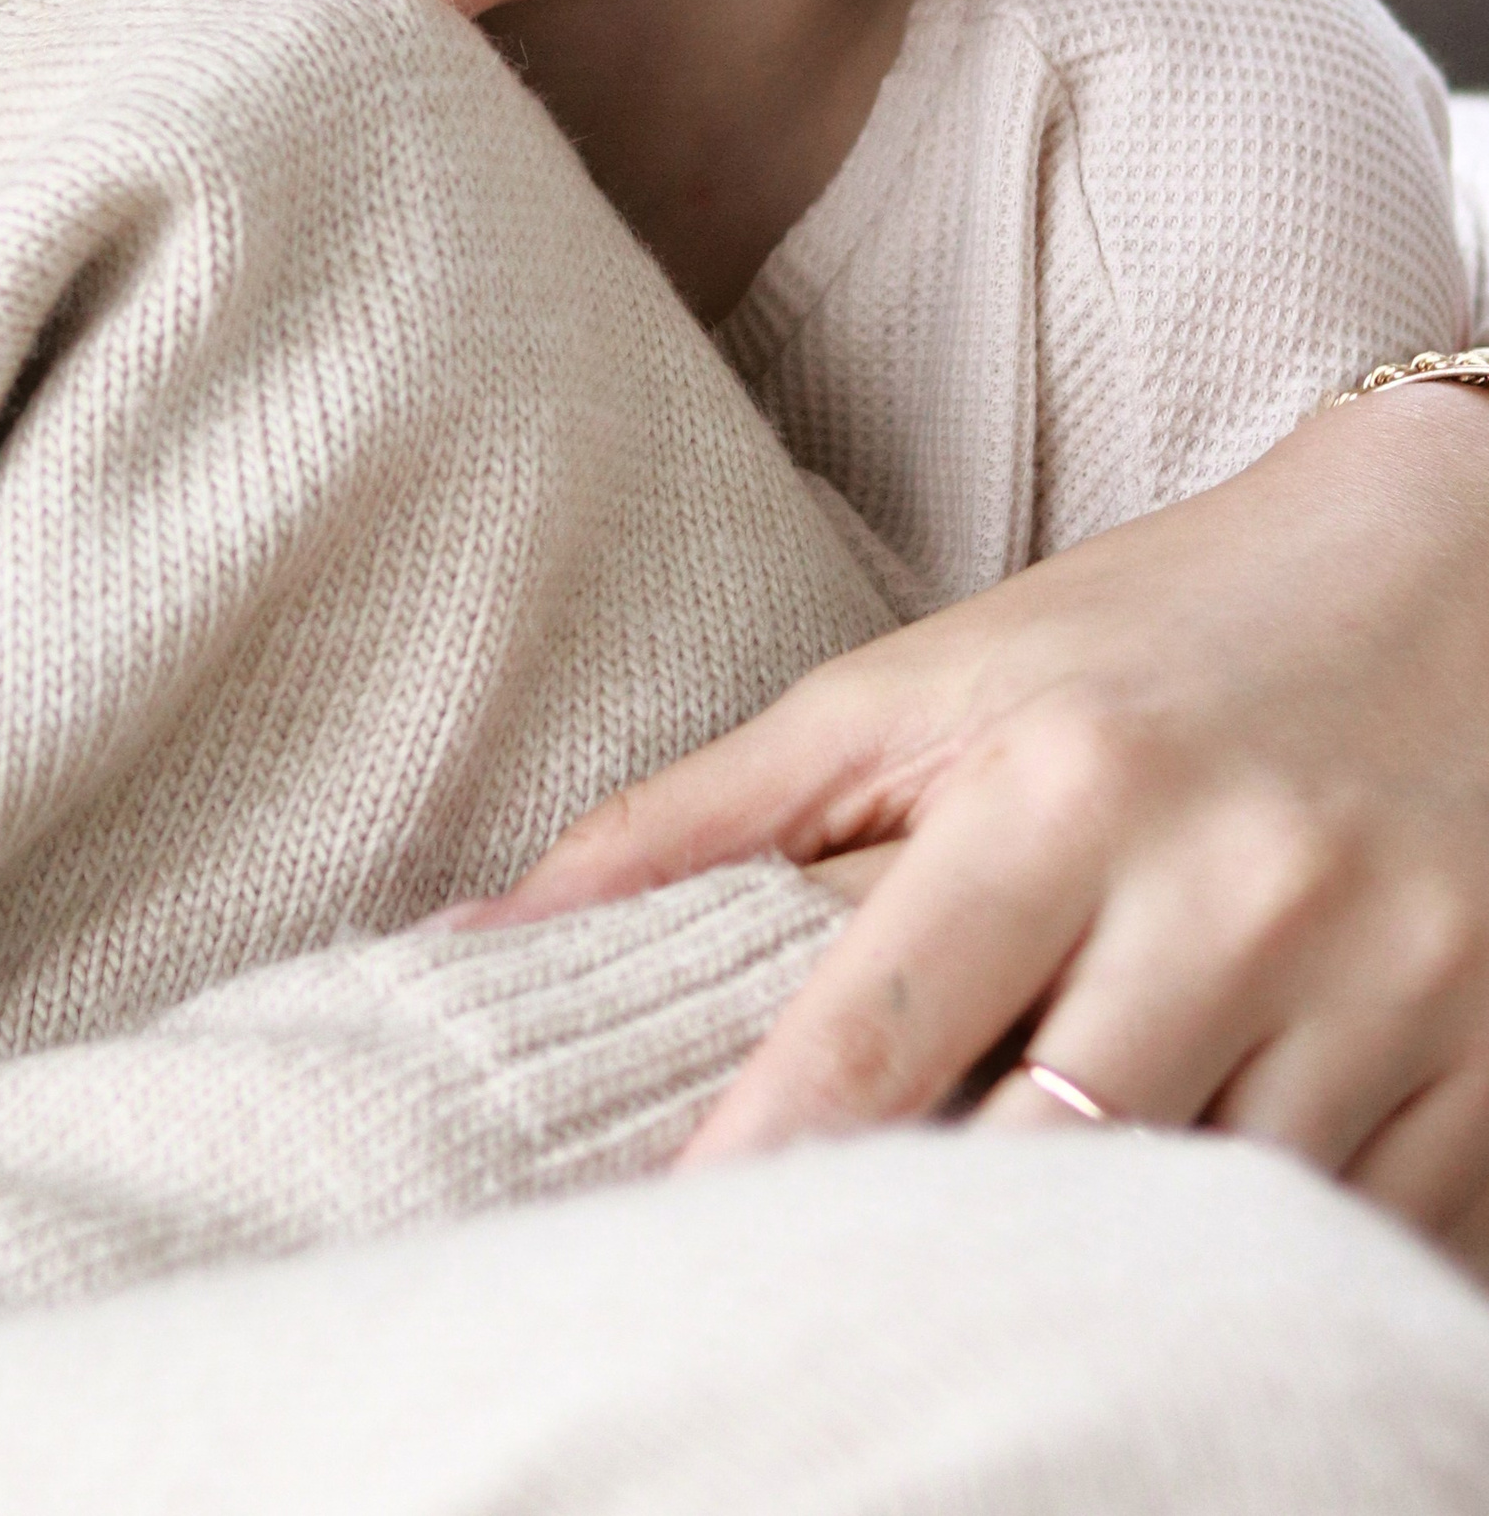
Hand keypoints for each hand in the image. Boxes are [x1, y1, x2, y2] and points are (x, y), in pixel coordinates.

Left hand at [467, 384, 1488, 1253]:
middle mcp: (1235, 889)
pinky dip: (1260, 1286)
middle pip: (1040, 1166)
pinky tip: (1179, 1280)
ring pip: (1203, 1238)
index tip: (662, 1267)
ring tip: (987, 1304)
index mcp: (1064, 785)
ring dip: (1095, 1285)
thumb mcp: (919, 688)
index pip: (876, 1038)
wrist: (1461, 574)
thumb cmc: (1147, 638)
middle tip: (810, 1306)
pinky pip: (1358, 1250)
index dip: (758, 1172)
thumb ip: (705, 815)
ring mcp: (1391, 995)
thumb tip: (489, 935)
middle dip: (923, 1254)